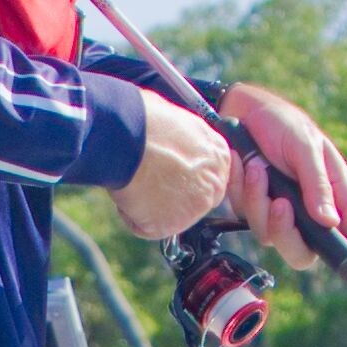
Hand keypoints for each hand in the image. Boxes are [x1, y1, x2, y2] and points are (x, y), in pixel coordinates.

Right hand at [108, 88, 238, 239]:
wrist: (127, 135)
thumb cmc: (145, 120)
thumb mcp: (180, 121)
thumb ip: (187, 142)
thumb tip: (173, 144)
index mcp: (219, 155)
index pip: (207, 176)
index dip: (182, 176)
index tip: (166, 171)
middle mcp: (214, 184)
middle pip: (193, 201)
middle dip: (171, 195)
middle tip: (148, 179)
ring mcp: (194, 209)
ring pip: (169, 216)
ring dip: (150, 205)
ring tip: (135, 180)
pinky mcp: (169, 226)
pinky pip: (145, 226)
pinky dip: (131, 214)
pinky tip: (127, 192)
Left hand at [209, 79, 346, 288]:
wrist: (242, 112)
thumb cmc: (284, 125)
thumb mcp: (306, 146)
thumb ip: (317, 185)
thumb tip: (329, 223)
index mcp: (337, 195)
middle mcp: (313, 211)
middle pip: (306, 253)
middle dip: (288, 233)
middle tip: (279, 203)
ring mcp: (284, 214)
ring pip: (273, 238)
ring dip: (261, 203)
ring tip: (257, 169)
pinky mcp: (257, 210)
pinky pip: (250, 218)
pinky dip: (246, 191)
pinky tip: (245, 166)